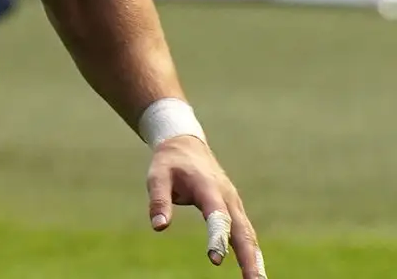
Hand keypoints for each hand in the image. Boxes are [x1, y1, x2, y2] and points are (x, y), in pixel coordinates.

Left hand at [147, 135, 265, 278]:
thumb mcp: (157, 176)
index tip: (215, 259)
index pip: (217, 216)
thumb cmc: (170, 162)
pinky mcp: (234, 210)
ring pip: (248, 235)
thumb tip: (159, 227)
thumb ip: (158, 200)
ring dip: (255, 259)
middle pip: (243, 231)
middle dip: (249, 258)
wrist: (186, 145)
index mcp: (209, 187)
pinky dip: (251, 252)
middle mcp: (228, 197)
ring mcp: (234, 204)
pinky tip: (253, 270)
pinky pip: (245, 233)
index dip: (218, 237)